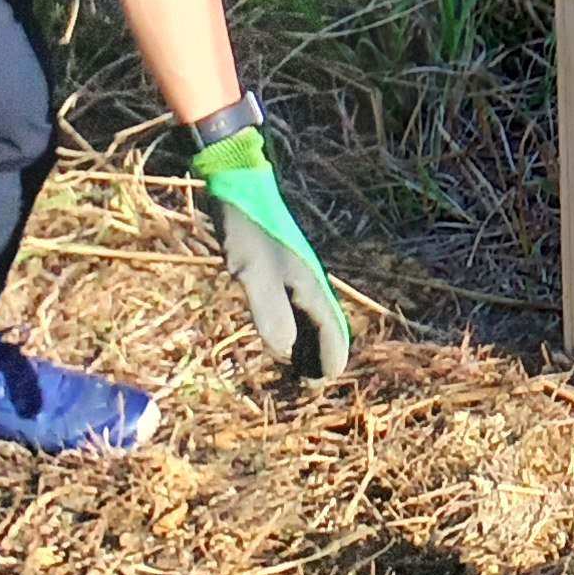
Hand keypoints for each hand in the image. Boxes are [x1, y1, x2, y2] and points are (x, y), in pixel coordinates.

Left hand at [195, 131, 352, 381]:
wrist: (240, 186)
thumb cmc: (247, 230)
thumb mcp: (251, 272)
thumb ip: (269, 311)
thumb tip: (284, 351)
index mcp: (311, 285)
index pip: (333, 333)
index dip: (327, 362)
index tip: (311, 388)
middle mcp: (311, 283)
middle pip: (328, 329)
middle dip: (321, 359)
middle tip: (303, 386)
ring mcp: (299, 275)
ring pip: (314, 319)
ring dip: (309, 346)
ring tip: (295, 372)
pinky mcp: (283, 270)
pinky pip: (300, 308)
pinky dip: (296, 330)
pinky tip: (281, 339)